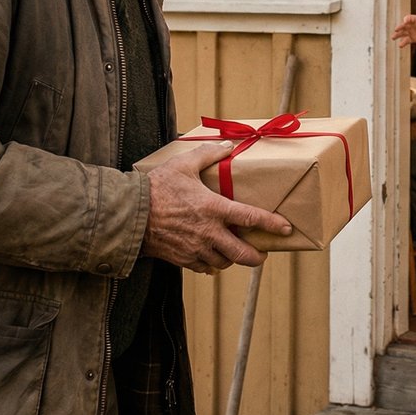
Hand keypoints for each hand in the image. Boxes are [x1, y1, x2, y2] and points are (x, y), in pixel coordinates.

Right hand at [141, 141, 292, 273]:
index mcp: (213, 208)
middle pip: (243, 254)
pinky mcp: (182, 259)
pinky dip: (212, 265)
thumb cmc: (156, 188)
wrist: (130, 214)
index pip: (251, 218)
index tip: (285, 228)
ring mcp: (196, 249)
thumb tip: (228, 146)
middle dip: (257, 256)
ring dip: (232, 259)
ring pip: (224, 262)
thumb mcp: (183, 164)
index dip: (271, 224)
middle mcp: (208, 233)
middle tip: (262, 253)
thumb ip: (208, 154)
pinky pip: (204, 268)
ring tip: (235, 252)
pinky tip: (212, 258)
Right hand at [391, 13, 415, 47]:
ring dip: (397, 35)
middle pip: (404, 26)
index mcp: (415, 19)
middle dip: (400, 27)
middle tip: (396, 29)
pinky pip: (406, 41)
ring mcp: (411, 32)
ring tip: (393, 37)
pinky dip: (403, 43)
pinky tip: (400, 46)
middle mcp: (411, 25)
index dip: (408, 19)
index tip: (406, 21)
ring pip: (402, 33)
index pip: (410, 18)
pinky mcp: (412, 38)